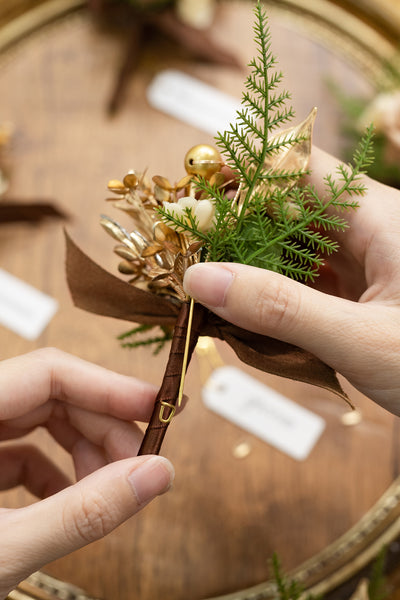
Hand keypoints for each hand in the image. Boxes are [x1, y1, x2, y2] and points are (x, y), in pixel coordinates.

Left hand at [0, 348, 173, 597]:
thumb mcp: (1, 551)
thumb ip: (83, 512)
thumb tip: (157, 474)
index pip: (45, 371)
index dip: (107, 384)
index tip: (155, 405)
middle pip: (48, 394)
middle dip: (101, 425)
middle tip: (142, 462)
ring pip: (38, 419)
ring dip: (83, 446)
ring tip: (109, 484)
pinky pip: (20, 451)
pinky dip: (55, 469)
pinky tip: (70, 498)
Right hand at [183, 147, 399, 414]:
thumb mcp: (361, 340)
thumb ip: (279, 310)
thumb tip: (200, 277)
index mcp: (381, 218)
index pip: (300, 168)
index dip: (243, 177)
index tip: (193, 202)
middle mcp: (369, 230)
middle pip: (287, 208)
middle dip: (235, 230)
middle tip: (187, 256)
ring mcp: (364, 262)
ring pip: (291, 247)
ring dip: (249, 269)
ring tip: (207, 293)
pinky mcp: (358, 292)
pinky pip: (303, 281)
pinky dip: (270, 298)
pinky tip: (244, 318)